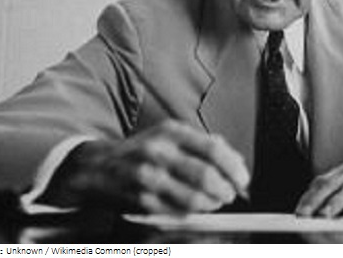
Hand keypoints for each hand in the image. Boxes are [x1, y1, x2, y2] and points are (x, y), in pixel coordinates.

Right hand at [45, 120, 249, 214]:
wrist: (99, 167)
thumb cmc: (142, 150)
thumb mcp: (171, 135)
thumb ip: (205, 143)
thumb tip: (237, 161)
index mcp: (171, 132)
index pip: (213, 148)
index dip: (234, 167)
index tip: (243, 178)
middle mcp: (159, 151)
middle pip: (206, 175)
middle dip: (226, 189)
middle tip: (231, 193)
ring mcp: (148, 177)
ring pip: (194, 198)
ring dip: (212, 203)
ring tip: (216, 201)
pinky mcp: (141, 200)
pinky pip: (178, 212)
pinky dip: (193, 212)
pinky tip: (194, 207)